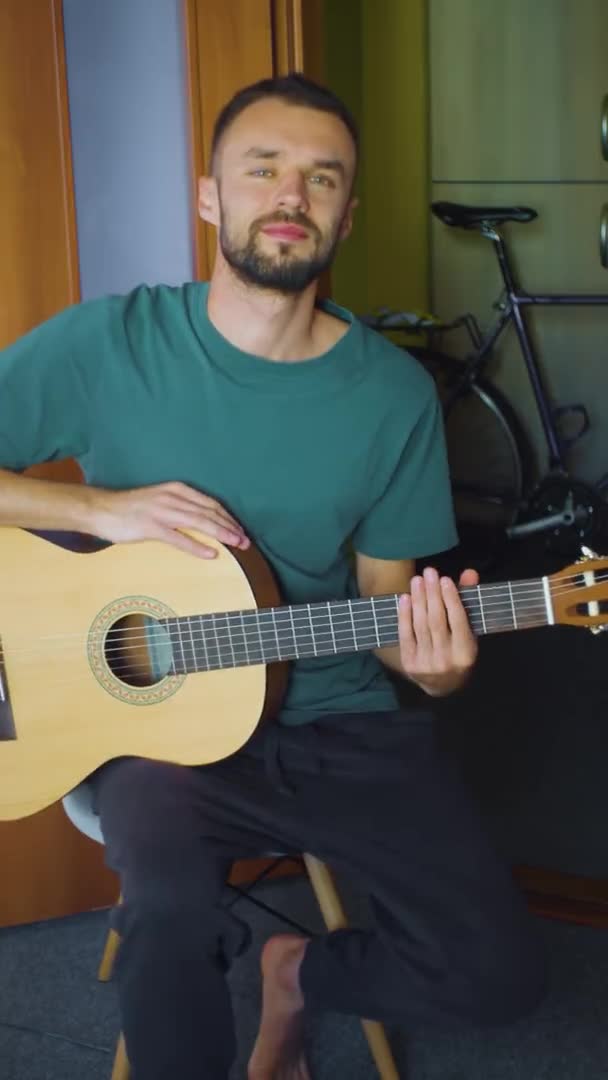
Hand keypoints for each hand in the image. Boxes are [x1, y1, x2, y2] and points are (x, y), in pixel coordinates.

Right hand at [89, 481, 249, 558]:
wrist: (101, 509)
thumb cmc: (131, 508)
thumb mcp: (161, 501)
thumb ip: (181, 507)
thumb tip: (205, 521)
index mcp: (177, 489)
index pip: (210, 503)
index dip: (228, 517)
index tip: (241, 530)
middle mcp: (172, 497)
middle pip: (209, 513)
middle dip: (230, 527)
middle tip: (246, 541)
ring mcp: (162, 511)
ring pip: (199, 523)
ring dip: (221, 535)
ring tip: (237, 545)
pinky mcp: (151, 527)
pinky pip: (179, 537)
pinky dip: (197, 546)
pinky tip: (211, 554)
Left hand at [397, 566, 478, 695]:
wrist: (442, 686)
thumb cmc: (459, 652)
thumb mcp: (469, 632)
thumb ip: (468, 602)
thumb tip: (470, 572)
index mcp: (466, 653)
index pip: (458, 621)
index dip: (451, 599)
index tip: (445, 579)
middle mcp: (446, 659)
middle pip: (437, 621)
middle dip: (432, 594)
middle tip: (429, 572)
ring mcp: (426, 663)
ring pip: (421, 626)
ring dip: (418, 600)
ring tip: (417, 580)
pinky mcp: (410, 663)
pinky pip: (406, 634)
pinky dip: (404, 615)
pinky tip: (405, 598)